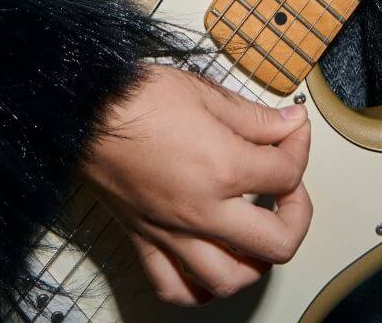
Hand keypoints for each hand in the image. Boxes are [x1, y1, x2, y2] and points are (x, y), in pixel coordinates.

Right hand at [80, 64, 312, 304]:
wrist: (82, 110)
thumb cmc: (135, 97)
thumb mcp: (203, 92)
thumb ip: (253, 116)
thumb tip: (289, 124)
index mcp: (221, 166)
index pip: (286, 172)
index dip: (298, 146)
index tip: (292, 131)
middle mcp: (202, 210)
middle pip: (277, 242)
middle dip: (297, 215)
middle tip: (289, 190)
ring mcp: (173, 233)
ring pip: (230, 279)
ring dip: (254, 262)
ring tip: (255, 234)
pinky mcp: (145, 240)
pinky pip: (176, 288)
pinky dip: (198, 286)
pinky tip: (207, 261)